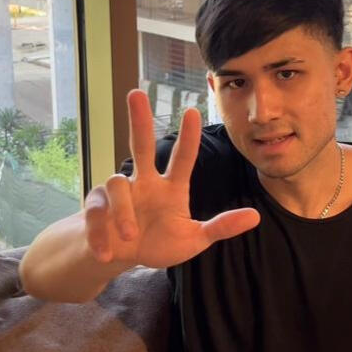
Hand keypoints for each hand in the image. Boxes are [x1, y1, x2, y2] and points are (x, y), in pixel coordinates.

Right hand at [83, 90, 259, 268]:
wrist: (121, 258)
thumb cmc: (159, 243)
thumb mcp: (193, 239)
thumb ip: (220, 227)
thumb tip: (255, 217)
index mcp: (170, 188)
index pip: (183, 158)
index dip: (188, 137)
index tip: (192, 111)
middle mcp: (144, 182)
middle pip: (141, 145)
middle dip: (138, 120)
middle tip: (136, 93)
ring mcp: (120, 192)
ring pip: (118, 183)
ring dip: (124, 212)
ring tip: (130, 237)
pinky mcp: (96, 206)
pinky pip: (96, 211)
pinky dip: (99, 233)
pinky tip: (106, 252)